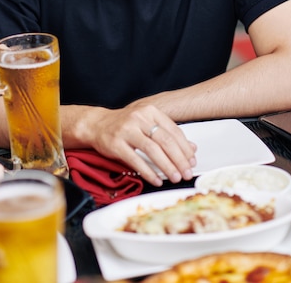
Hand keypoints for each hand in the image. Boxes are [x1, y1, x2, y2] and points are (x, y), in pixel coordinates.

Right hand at [82, 102, 196, 185]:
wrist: (97, 124)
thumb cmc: (125, 125)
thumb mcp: (148, 124)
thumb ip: (168, 134)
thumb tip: (192, 148)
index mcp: (150, 111)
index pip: (174, 131)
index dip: (185, 148)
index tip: (192, 161)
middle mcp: (139, 118)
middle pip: (165, 140)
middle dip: (179, 159)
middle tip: (186, 172)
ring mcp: (127, 130)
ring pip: (152, 150)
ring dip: (167, 166)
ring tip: (175, 177)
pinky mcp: (116, 144)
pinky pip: (135, 160)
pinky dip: (148, 172)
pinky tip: (157, 180)